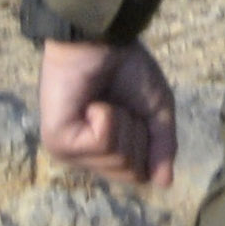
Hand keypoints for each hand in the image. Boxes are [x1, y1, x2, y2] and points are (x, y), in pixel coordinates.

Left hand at [38, 37, 176, 187]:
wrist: (103, 41)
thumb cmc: (126, 70)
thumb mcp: (156, 111)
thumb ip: (162, 148)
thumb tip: (165, 183)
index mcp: (105, 152)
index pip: (138, 175)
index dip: (148, 144)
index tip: (137, 113)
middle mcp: (85, 157)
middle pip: (129, 171)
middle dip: (137, 133)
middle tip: (121, 105)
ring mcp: (69, 152)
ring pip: (116, 159)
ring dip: (123, 122)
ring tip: (104, 102)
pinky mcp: (59, 141)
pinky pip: (101, 142)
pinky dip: (107, 117)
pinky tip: (92, 102)